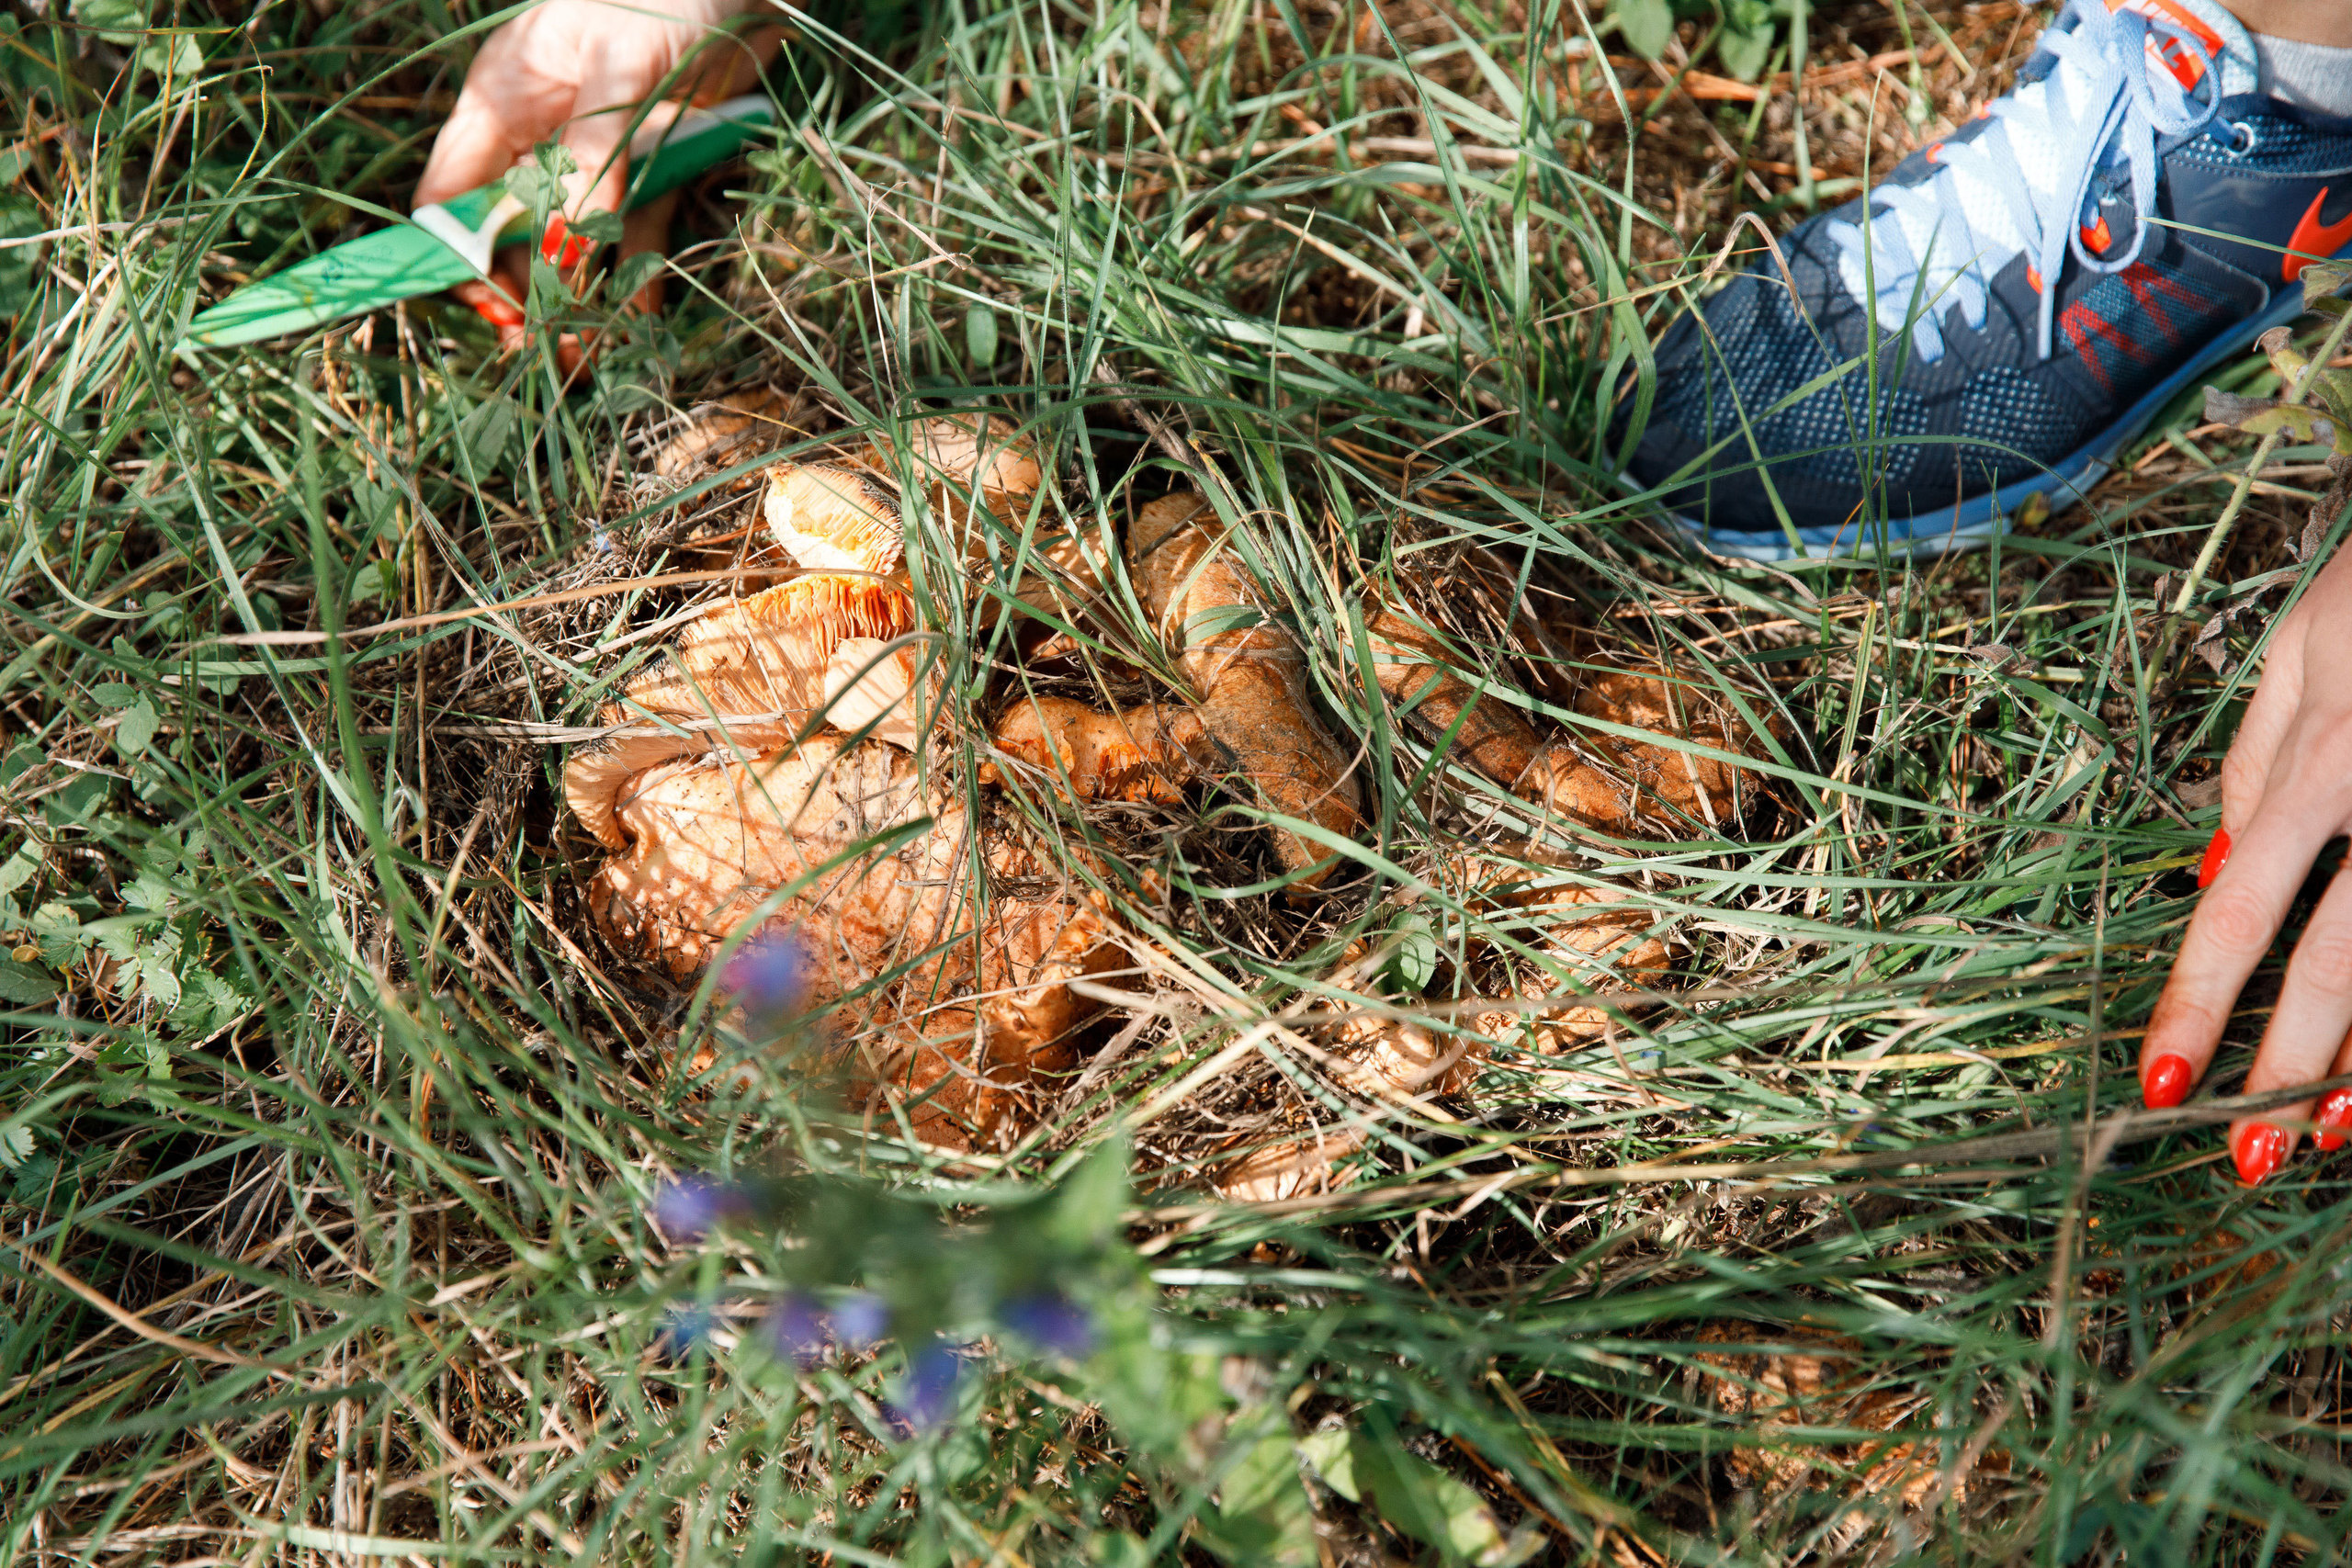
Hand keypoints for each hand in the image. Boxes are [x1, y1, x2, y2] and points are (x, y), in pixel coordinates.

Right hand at [415, 0, 773, 367]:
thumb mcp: (622, 65)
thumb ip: (596, 148)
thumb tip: (571, 236)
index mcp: (501, 100)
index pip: (452, 191)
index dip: (460, 251)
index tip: (492, 300)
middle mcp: (537, 135)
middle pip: (509, 230)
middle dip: (521, 292)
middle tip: (539, 349)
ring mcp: (591, 158)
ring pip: (570, 244)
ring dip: (574, 301)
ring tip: (579, 358)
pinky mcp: (648, 171)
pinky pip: (631, 236)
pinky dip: (632, 279)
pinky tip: (633, 324)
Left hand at [2141, 545, 2351, 1182]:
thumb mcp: (2307, 645)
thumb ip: (2255, 756)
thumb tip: (2210, 865)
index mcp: (2326, 763)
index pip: (2244, 908)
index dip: (2199, 1001)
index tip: (2160, 1078)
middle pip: (2337, 967)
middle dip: (2290, 1074)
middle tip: (2249, 1158)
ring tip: (2333, 1139)